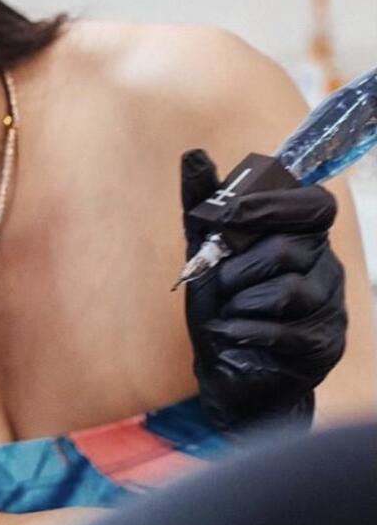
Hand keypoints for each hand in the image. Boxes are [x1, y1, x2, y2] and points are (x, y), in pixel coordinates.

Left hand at [180, 148, 346, 435]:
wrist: (225, 370)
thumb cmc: (220, 305)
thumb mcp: (203, 252)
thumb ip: (202, 205)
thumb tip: (193, 155)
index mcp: (304, 238)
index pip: (314, 204)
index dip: (272, 205)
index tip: (227, 216)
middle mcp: (326, 269)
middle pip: (290, 248)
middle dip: (239, 266)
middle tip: (221, 283)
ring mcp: (330, 309)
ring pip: (288, 291)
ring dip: (239, 302)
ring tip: (228, 312)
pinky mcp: (323, 347)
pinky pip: (282, 331)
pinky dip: (241, 331)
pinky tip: (228, 333)